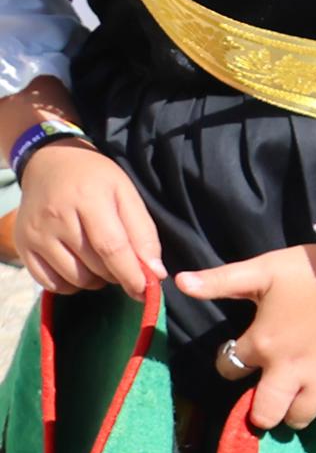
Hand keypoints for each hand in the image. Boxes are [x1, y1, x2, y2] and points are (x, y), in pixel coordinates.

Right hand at [17, 139, 158, 296]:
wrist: (49, 164)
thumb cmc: (94, 179)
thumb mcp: (126, 194)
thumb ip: (144, 233)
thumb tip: (155, 273)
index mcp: (86, 199)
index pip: (112, 248)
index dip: (132, 274)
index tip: (146, 289)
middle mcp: (55, 217)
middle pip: (96, 266)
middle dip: (118, 274)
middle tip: (122, 261)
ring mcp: (35, 233)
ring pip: (76, 278)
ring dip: (96, 279)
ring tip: (99, 259)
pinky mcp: (23, 245)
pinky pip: (51, 283)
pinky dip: (70, 284)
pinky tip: (78, 267)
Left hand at [176, 243, 315, 429]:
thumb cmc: (309, 271)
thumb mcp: (260, 270)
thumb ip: (219, 281)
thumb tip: (180, 283)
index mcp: (263, 343)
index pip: (230, 370)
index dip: (228, 364)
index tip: (238, 354)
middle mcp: (291, 369)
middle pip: (266, 413)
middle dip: (260, 410)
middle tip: (266, 395)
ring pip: (301, 418)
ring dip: (294, 413)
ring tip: (296, 398)